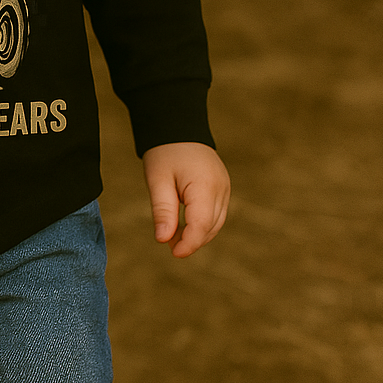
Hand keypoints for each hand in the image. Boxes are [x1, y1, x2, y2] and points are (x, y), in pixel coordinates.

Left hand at [142, 141, 229, 257]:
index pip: (202, 224)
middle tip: (167, 243)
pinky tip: (182, 225)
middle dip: (191, 240)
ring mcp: (225, 189)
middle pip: (211, 227)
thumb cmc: (165, 153)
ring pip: (215, 224)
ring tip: (172, 235)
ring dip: (196, 234)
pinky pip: (216, 215)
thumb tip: (163, 240)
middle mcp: (221, 189)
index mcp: (205, 185)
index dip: (189, 243)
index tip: (173, 253)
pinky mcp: (223, 190)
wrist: (179, 128)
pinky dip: (201, 224)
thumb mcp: (157, 180)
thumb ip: (162, 211)